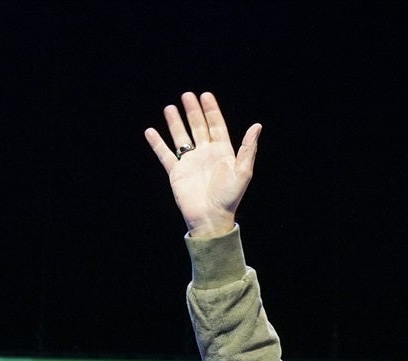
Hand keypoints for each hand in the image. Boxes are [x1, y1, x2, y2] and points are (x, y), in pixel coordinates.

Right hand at [144, 91, 260, 237]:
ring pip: (181, 137)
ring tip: (170, 108)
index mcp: (222, 152)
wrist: (211, 218)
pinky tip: (150, 131)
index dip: (211, 110)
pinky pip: (165, 154)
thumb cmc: (229, 198)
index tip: (205, 95)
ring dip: (175, 122)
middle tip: (187, 95)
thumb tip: (257, 126)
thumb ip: (248, 148)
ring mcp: (190, 162)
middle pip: (198, 127)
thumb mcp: (243, 172)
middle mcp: (205, 154)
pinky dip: (157, 143)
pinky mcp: (177, 172)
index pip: (216, 126)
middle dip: (193, 111)